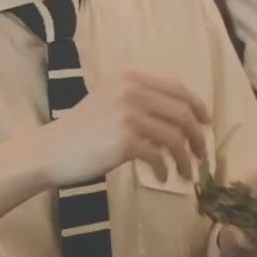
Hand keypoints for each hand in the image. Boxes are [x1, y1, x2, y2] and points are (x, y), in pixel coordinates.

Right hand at [38, 69, 210, 187]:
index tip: (206, 124)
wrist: (50, 151)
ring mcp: (129, 115)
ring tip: (186, 173)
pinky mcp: (125, 141)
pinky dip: (166, 170)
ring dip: (185, 158)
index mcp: (129, 77)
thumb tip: (181, 116)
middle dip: (197, 136)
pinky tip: (163, 178)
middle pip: (182, 112)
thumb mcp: (109, 100)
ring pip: (175, 137)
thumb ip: (139, 99)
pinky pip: (159, 156)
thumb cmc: (80, 131)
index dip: (197, 106)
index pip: (177, 88)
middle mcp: (131, 90)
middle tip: (201, 155)